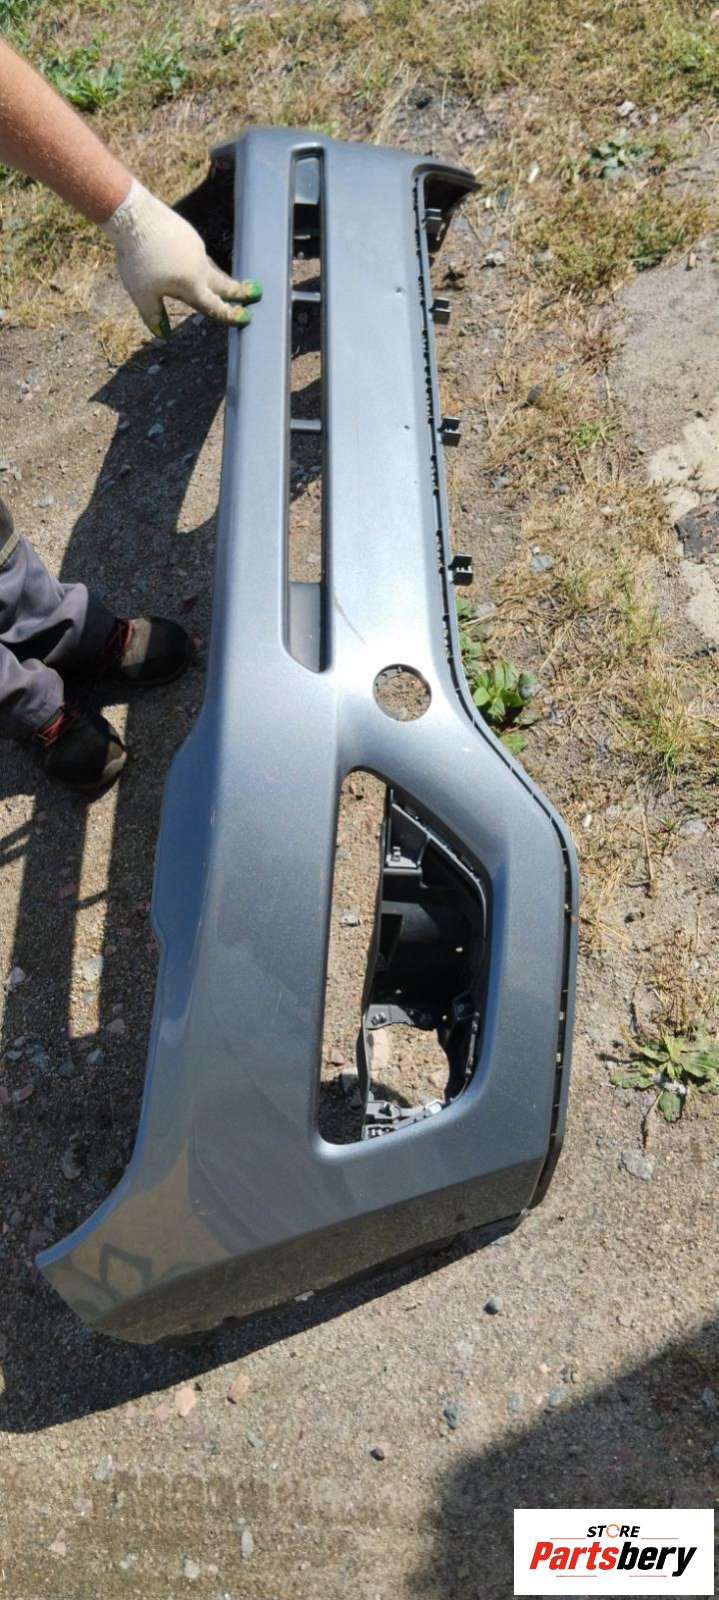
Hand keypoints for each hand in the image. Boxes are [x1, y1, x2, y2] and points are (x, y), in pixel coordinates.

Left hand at [102, 178, 261, 336]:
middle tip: (256, 292)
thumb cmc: (137, 259)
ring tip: (228, 284)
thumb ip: (154, 316)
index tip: (246, 318)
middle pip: (223, 283)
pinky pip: (199, 253)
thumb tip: (163, 334)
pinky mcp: (188, 234)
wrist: (134, 217)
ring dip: (221, 278)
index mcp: (192, 286)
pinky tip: (192, 264)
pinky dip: (201, 263)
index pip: (215, 306)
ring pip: (212, 268)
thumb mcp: (142, 294)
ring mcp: (196, 248)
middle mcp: (200, 267)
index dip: (230, 315)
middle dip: (239, 291)